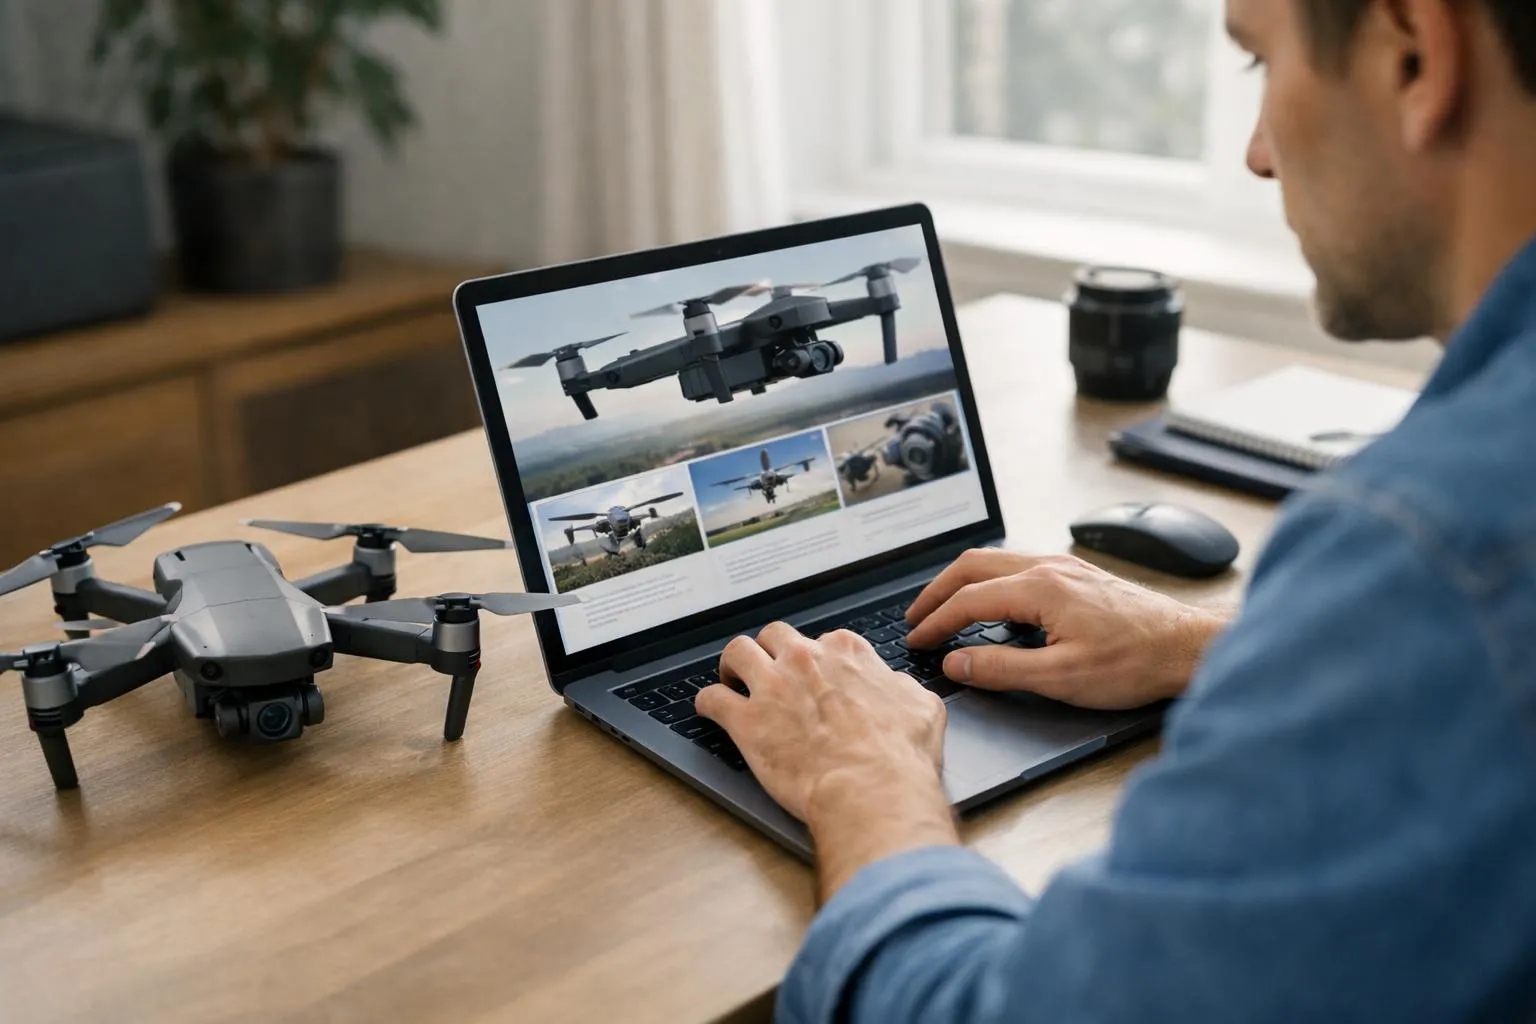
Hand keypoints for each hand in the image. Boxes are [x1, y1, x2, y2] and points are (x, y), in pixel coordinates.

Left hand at [696, 623, 958, 898]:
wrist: (872, 789)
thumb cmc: (899, 756)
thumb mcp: (922, 708)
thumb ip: (899, 688)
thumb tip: (894, 687)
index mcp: (847, 653)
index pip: (825, 641)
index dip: (819, 661)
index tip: (818, 677)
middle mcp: (805, 660)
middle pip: (774, 636)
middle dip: (771, 651)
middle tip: (771, 672)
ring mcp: (772, 687)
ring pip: (737, 652)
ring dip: (733, 665)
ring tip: (734, 680)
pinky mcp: (746, 721)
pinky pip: (711, 699)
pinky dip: (708, 703)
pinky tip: (710, 711)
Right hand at [906, 551, 1229, 709]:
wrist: (1189, 647)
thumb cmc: (1136, 663)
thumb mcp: (1061, 678)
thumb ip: (1001, 669)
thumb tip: (957, 662)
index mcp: (1039, 588)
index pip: (968, 600)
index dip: (936, 622)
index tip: (917, 642)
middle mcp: (1049, 567)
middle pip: (973, 566)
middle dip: (937, 591)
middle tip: (916, 617)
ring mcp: (1066, 567)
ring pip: (996, 560)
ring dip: (963, 582)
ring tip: (944, 606)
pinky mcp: (1079, 575)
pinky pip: (1019, 566)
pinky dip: (990, 581)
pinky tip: (993, 603)